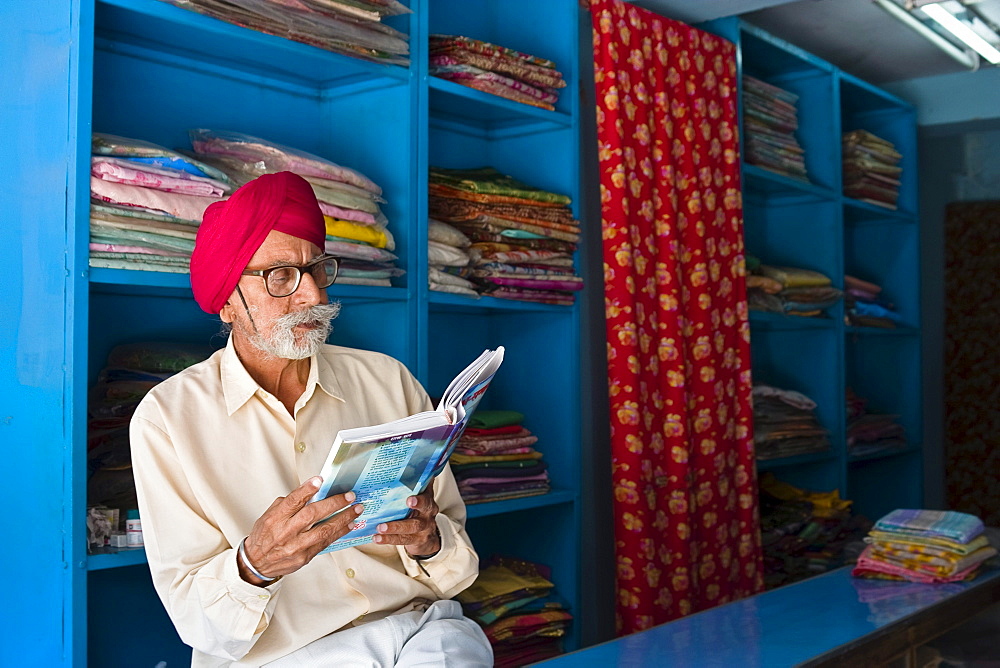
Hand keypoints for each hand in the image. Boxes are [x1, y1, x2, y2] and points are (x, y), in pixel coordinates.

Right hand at [239, 476, 362, 584]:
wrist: (257, 563)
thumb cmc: (265, 537)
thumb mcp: (269, 515)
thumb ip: (288, 504)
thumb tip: (309, 491)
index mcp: (276, 518)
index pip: (292, 501)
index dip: (306, 489)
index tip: (320, 480)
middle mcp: (286, 532)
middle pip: (312, 514)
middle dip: (334, 503)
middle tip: (349, 495)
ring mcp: (297, 546)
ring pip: (324, 530)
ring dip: (343, 518)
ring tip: (356, 509)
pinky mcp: (305, 557)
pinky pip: (326, 543)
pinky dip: (340, 532)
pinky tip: (349, 524)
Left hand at [373, 478, 440, 556]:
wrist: (429, 536)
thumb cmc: (421, 511)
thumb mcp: (422, 496)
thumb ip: (420, 481)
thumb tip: (419, 460)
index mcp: (428, 502)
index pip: (425, 499)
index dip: (419, 500)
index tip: (409, 500)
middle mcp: (427, 516)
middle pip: (417, 519)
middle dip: (402, 520)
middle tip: (388, 520)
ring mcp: (422, 530)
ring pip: (409, 530)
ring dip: (393, 530)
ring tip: (379, 529)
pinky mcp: (415, 541)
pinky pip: (402, 541)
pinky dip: (388, 539)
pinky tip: (377, 538)